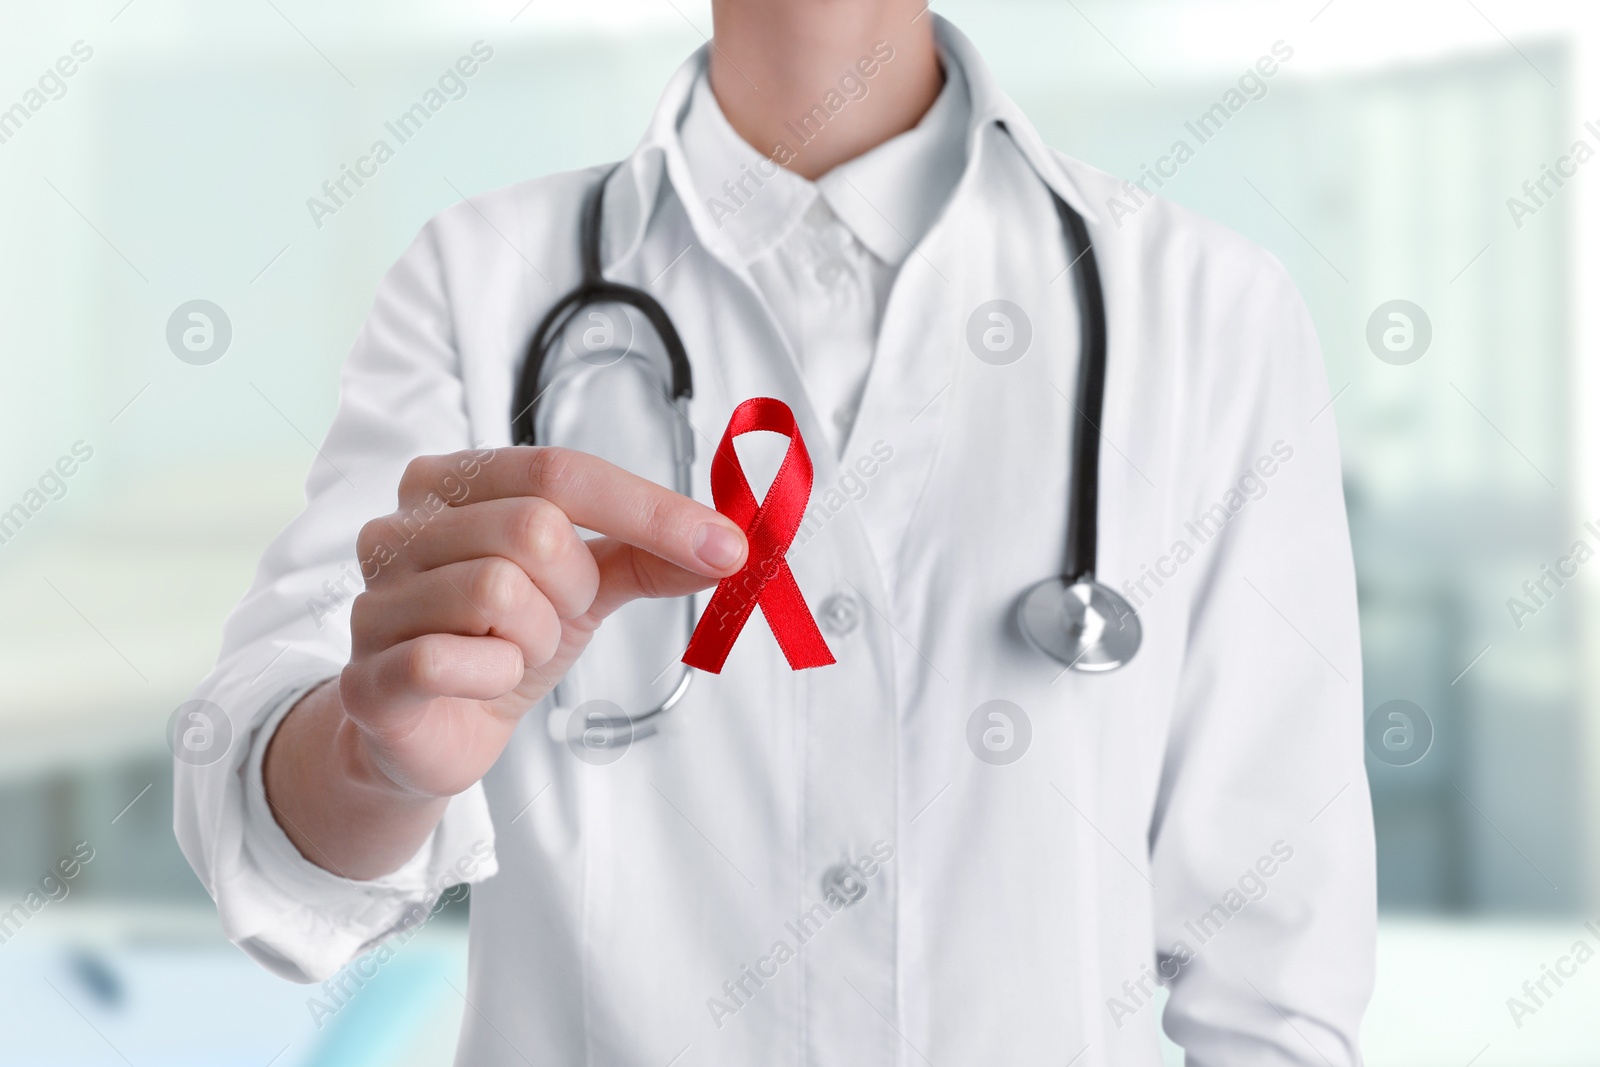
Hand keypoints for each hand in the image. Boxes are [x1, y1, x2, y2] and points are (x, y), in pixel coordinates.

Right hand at [337, 446, 745, 798]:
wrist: (434, 735)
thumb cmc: (501, 640)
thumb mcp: (585, 586)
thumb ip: (649, 557)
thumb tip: (729, 545)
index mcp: (451, 483)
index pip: (560, 471)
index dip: (650, 510)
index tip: (726, 546)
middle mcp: (399, 526)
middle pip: (534, 528)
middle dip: (573, 588)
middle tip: (553, 618)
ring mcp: (375, 599)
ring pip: (499, 592)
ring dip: (535, 638)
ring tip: (512, 652)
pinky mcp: (366, 675)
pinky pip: (449, 659)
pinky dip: (493, 676)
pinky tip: (482, 681)